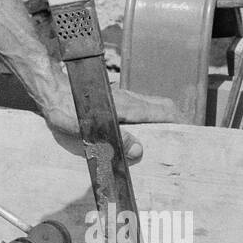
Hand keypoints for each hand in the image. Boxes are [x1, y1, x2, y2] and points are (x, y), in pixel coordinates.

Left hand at [43, 84, 180, 162]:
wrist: (51, 92)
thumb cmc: (65, 112)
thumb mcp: (85, 130)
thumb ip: (111, 140)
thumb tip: (138, 150)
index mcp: (127, 108)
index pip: (164, 113)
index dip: (180, 123)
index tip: (191, 136)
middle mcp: (129, 100)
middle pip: (164, 107)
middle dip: (177, 122)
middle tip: (182, 142)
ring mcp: (123, 98)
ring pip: (153, 105)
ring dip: (164, 120)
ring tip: (168, 142)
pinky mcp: (116, 100)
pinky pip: (141, 107)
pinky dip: (152, 118)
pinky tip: (146, 133)